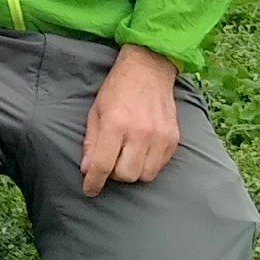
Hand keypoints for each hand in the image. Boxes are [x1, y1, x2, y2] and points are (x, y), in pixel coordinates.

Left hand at [78, 43, 181, 195]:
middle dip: (114, 175)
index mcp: (115, 125)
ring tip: (126, 158)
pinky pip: (160, 166)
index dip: (94, 182)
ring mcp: (159, 137)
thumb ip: (91, 141)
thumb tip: (86, 169)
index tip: (89, 190)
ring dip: (132, 172)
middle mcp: (140, 133)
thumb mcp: (95, 111)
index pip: (103, 165)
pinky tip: (141, 152)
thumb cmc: (117, 90)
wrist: (148, 69)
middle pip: (126, 175)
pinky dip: (148, 165)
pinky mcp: (173, 139)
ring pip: (145, 175)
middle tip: (110, 163)